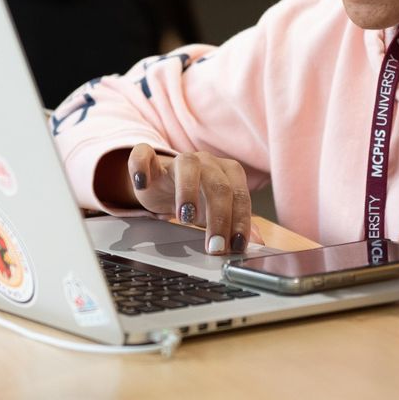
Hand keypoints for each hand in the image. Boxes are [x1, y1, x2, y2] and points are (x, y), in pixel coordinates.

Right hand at [126, 143, 256, 254]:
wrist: (163, 182)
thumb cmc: (195, 196)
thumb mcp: (217, 212)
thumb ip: (237, 224)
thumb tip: (257, 242)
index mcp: (226, 172)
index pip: (239, 195)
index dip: (240, 220)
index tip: (236, 246)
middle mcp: (205, 161)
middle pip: (217, 184)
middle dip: (219, 217)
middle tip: (214, 245)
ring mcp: (176, 159)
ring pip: (187, 165)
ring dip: (188, 191)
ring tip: (186, 218)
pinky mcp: (148, 159)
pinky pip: (143, 153)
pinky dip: (141, 166)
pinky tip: (142, 183)